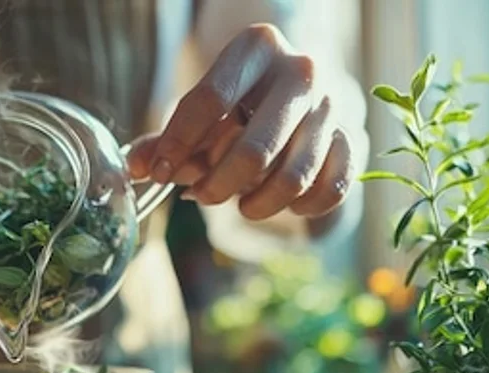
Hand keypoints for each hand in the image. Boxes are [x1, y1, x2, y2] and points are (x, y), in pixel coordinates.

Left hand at [129, 24, 361, 221]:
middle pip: (253, 150)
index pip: (208, 100)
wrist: (303, 87)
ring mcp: (332, 106)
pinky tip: (280, 203)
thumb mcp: (203, 108)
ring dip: (257, 205)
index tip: (159, 173)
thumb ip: (167, 139)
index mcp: (256, 47)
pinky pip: (329, 191)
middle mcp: (300, 71)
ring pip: (292, 179)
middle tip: (199, 196)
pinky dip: (300, 209)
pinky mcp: (353, 140)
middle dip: (218, 185)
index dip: (176, 144)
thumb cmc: (241, 101)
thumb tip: (135, 168)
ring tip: (240, 204)